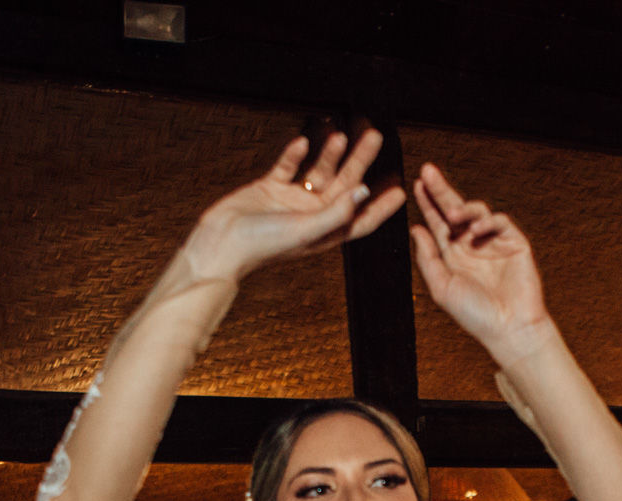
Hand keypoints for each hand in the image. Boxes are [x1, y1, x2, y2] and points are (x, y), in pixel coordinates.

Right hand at [186, 131, 405, 281]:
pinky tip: (304, 141)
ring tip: (342, 134)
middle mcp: (311, 216)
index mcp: (325, 232)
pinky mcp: (269, 188)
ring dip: (330, 153)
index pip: (360, 219)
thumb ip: (337, 211)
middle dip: (360, 162)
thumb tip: (364, 191)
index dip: (381, 207)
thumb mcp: (306, 229)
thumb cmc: (263, 246)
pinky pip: (287, 167)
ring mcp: (291, 202)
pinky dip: (295, 155)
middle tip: (375, 137)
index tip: (401, 189)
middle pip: (343, 185)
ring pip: (317, 172)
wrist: (220, 245)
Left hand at [409, 163, 552, 364]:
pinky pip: (500, 222)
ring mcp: (494, 243)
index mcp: (453, 255)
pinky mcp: (515, 243)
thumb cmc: (474, 315)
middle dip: (441, 191)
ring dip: (463, 209)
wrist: (509, 329)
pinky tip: (476, 229)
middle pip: (454, 211)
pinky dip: (488, 221)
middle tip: (427, 171)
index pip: (438, 223)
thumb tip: (415, 228)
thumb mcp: (442, 287)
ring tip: (453, 214)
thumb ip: (427, 258)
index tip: (415, 184)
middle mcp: (472, 245)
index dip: (428, 203)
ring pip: (477, 212)